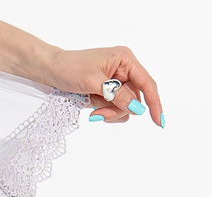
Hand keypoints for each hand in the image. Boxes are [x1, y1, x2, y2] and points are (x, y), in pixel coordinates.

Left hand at [41, 46, 163, 126]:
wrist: (51, 70)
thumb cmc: (70, 68)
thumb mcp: (93, 82)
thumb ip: (116, 95)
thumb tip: (136, 107)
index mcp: (125, 60)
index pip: (147, 83)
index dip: (154, 102)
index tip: (159, 121)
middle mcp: (124, 70)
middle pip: (135, 99)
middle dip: (119, 110)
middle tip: (98, 114)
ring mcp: (116, 82)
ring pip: (125, 106)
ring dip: (110, 113)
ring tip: (92, 111)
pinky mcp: (107, 92)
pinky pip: (114, 108)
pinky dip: (105, 113)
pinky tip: (92, 110)